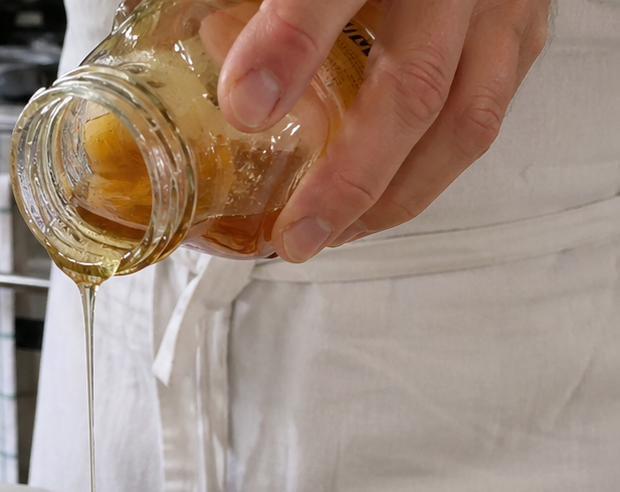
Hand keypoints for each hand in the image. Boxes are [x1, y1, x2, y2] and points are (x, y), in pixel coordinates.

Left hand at [216, 0, 550, 261]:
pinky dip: (426, 175)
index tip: (245, 105)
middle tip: (292, 232)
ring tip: (329, 237)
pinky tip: (375, 205)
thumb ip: (255, 8)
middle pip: (411, 87)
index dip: (290, 46)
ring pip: (461, 122)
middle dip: (348, 178)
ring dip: (391, 198)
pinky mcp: (519, 28)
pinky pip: (481, 117)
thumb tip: (203, 55)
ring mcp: (496, 3)